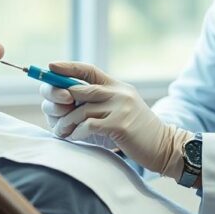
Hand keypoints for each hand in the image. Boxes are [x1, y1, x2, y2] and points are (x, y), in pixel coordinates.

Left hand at [38, 61, 191, 176]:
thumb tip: (70, 97)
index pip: (89, 70)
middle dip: (61, 102)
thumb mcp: (121, 108)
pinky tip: (75, 137)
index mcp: (117, 86)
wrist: (164, 146)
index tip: (50, 66)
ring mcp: (120, 107)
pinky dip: (78, 132)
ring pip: (81, 110)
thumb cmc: (137, 132)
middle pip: (79, 89)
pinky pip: (89, 125)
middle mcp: (119, 92)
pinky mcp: (120, 125)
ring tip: (62, 132)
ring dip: (67, 123)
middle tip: (54, 116)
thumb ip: (102, 101)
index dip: (68, 67)